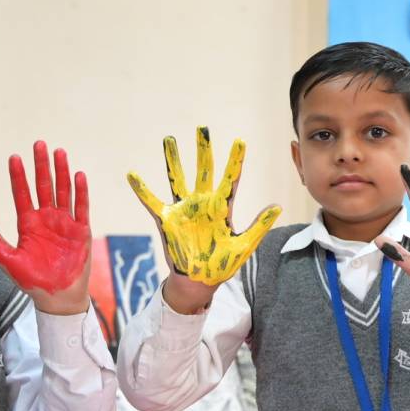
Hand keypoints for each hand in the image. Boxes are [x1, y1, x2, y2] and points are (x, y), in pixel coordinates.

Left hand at [0, 141, 91, 314]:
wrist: (57, 298)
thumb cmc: (32, 281)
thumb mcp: (8, 259)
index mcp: (28, 223)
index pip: (22, 193)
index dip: (18, 176)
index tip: (14, 157)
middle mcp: (46, 219)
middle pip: (43, 186)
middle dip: (41, 165)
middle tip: (39, 144)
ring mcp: (64, 223)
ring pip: (63, 191)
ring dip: (61, 172)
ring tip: (59, 153)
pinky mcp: (80, 231)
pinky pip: (81, 207)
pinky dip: (80, 192)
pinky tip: (78, 176)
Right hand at [127, 127, 280, 287]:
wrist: (199, 282)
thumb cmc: (222, 265)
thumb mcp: (244, 245)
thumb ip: (259, 225)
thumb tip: (277, 206)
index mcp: (221, 208)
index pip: (230, 179)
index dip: (235, 160)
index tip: (240, 140)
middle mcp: (202, 203)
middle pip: (203, 171)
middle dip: (203, 150)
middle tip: (202, 127)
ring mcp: (183, 210)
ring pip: (177, 178)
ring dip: (173, 159)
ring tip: (169, 138)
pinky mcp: (166, 220)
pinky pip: (151, 202)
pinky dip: (141, 189)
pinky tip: (132, 174)